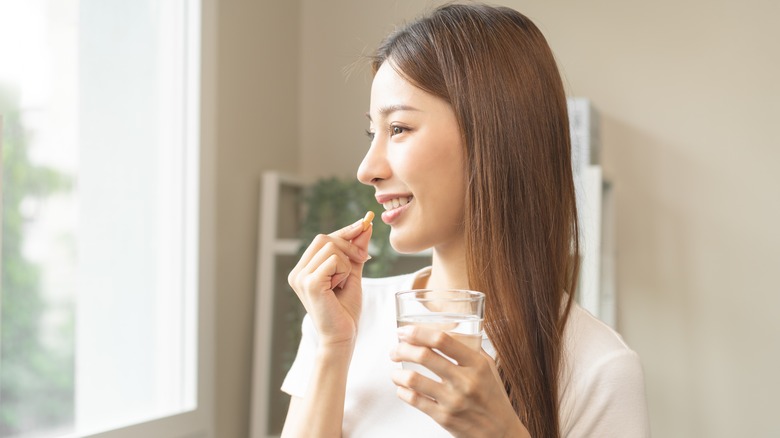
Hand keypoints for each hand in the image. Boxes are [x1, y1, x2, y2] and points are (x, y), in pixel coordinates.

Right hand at [287, 217, 371, 346]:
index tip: (364, 223)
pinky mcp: (310, 283)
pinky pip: (334, 261)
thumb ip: (356, 252)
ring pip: (331, 248)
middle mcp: (297, 272)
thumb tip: (365, 227)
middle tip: (365, 258)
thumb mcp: (353, 275)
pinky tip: (339, 288)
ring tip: (343, 284)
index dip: (345, 231)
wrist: (342, 336)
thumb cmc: (345, 310)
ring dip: (347, 264)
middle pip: (324, 238)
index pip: (322, 239)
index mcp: (303, 269)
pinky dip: (344, 271)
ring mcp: (301, 277)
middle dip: (349, 244)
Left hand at [389, 326, 529, 437]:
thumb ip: (469, 349)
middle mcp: (465, 380)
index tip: (405, 331)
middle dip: (402, 349)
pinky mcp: (444, 417)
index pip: (442, 340)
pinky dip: (402, 391)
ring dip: (398, 373)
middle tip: (395, 350)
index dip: (418, 332)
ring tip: (396, 372)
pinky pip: (414, 400)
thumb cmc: (493, 398)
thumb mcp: (488, 368)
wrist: (501, 432)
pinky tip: (403, 389)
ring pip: (414, 379)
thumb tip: (445, 330)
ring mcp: (453, 400)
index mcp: (476, 364)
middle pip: (424, 355)